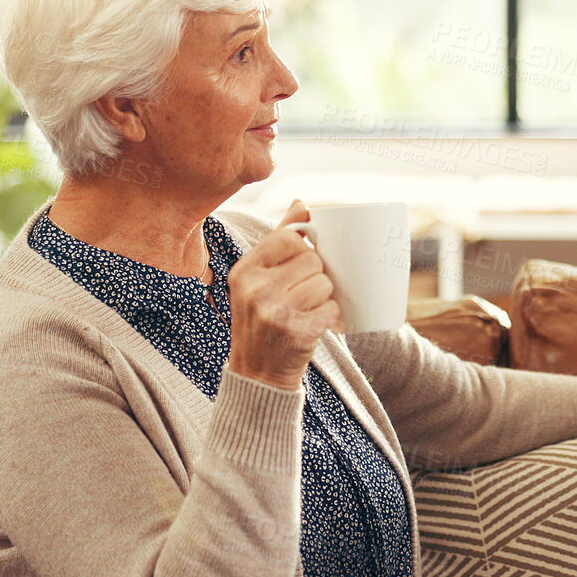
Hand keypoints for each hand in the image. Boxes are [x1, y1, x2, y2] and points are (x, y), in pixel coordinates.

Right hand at [226, 201, 340, 389]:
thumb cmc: (262, 318)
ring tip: (306, 310)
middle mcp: (255, 289)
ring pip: (325, 283)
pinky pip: (332, 309)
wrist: (257, 373)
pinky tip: (312, 325)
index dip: (304, 247)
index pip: (288, 237)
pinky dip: (330, 317)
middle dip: (316, 275)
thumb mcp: (258, 278)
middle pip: (312, 260)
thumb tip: (302, 203)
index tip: (300, 263)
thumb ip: (279, 239)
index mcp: (244, 270)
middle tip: (302, 294)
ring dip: (325, 296)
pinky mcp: (296, 332)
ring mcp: (275, 312)